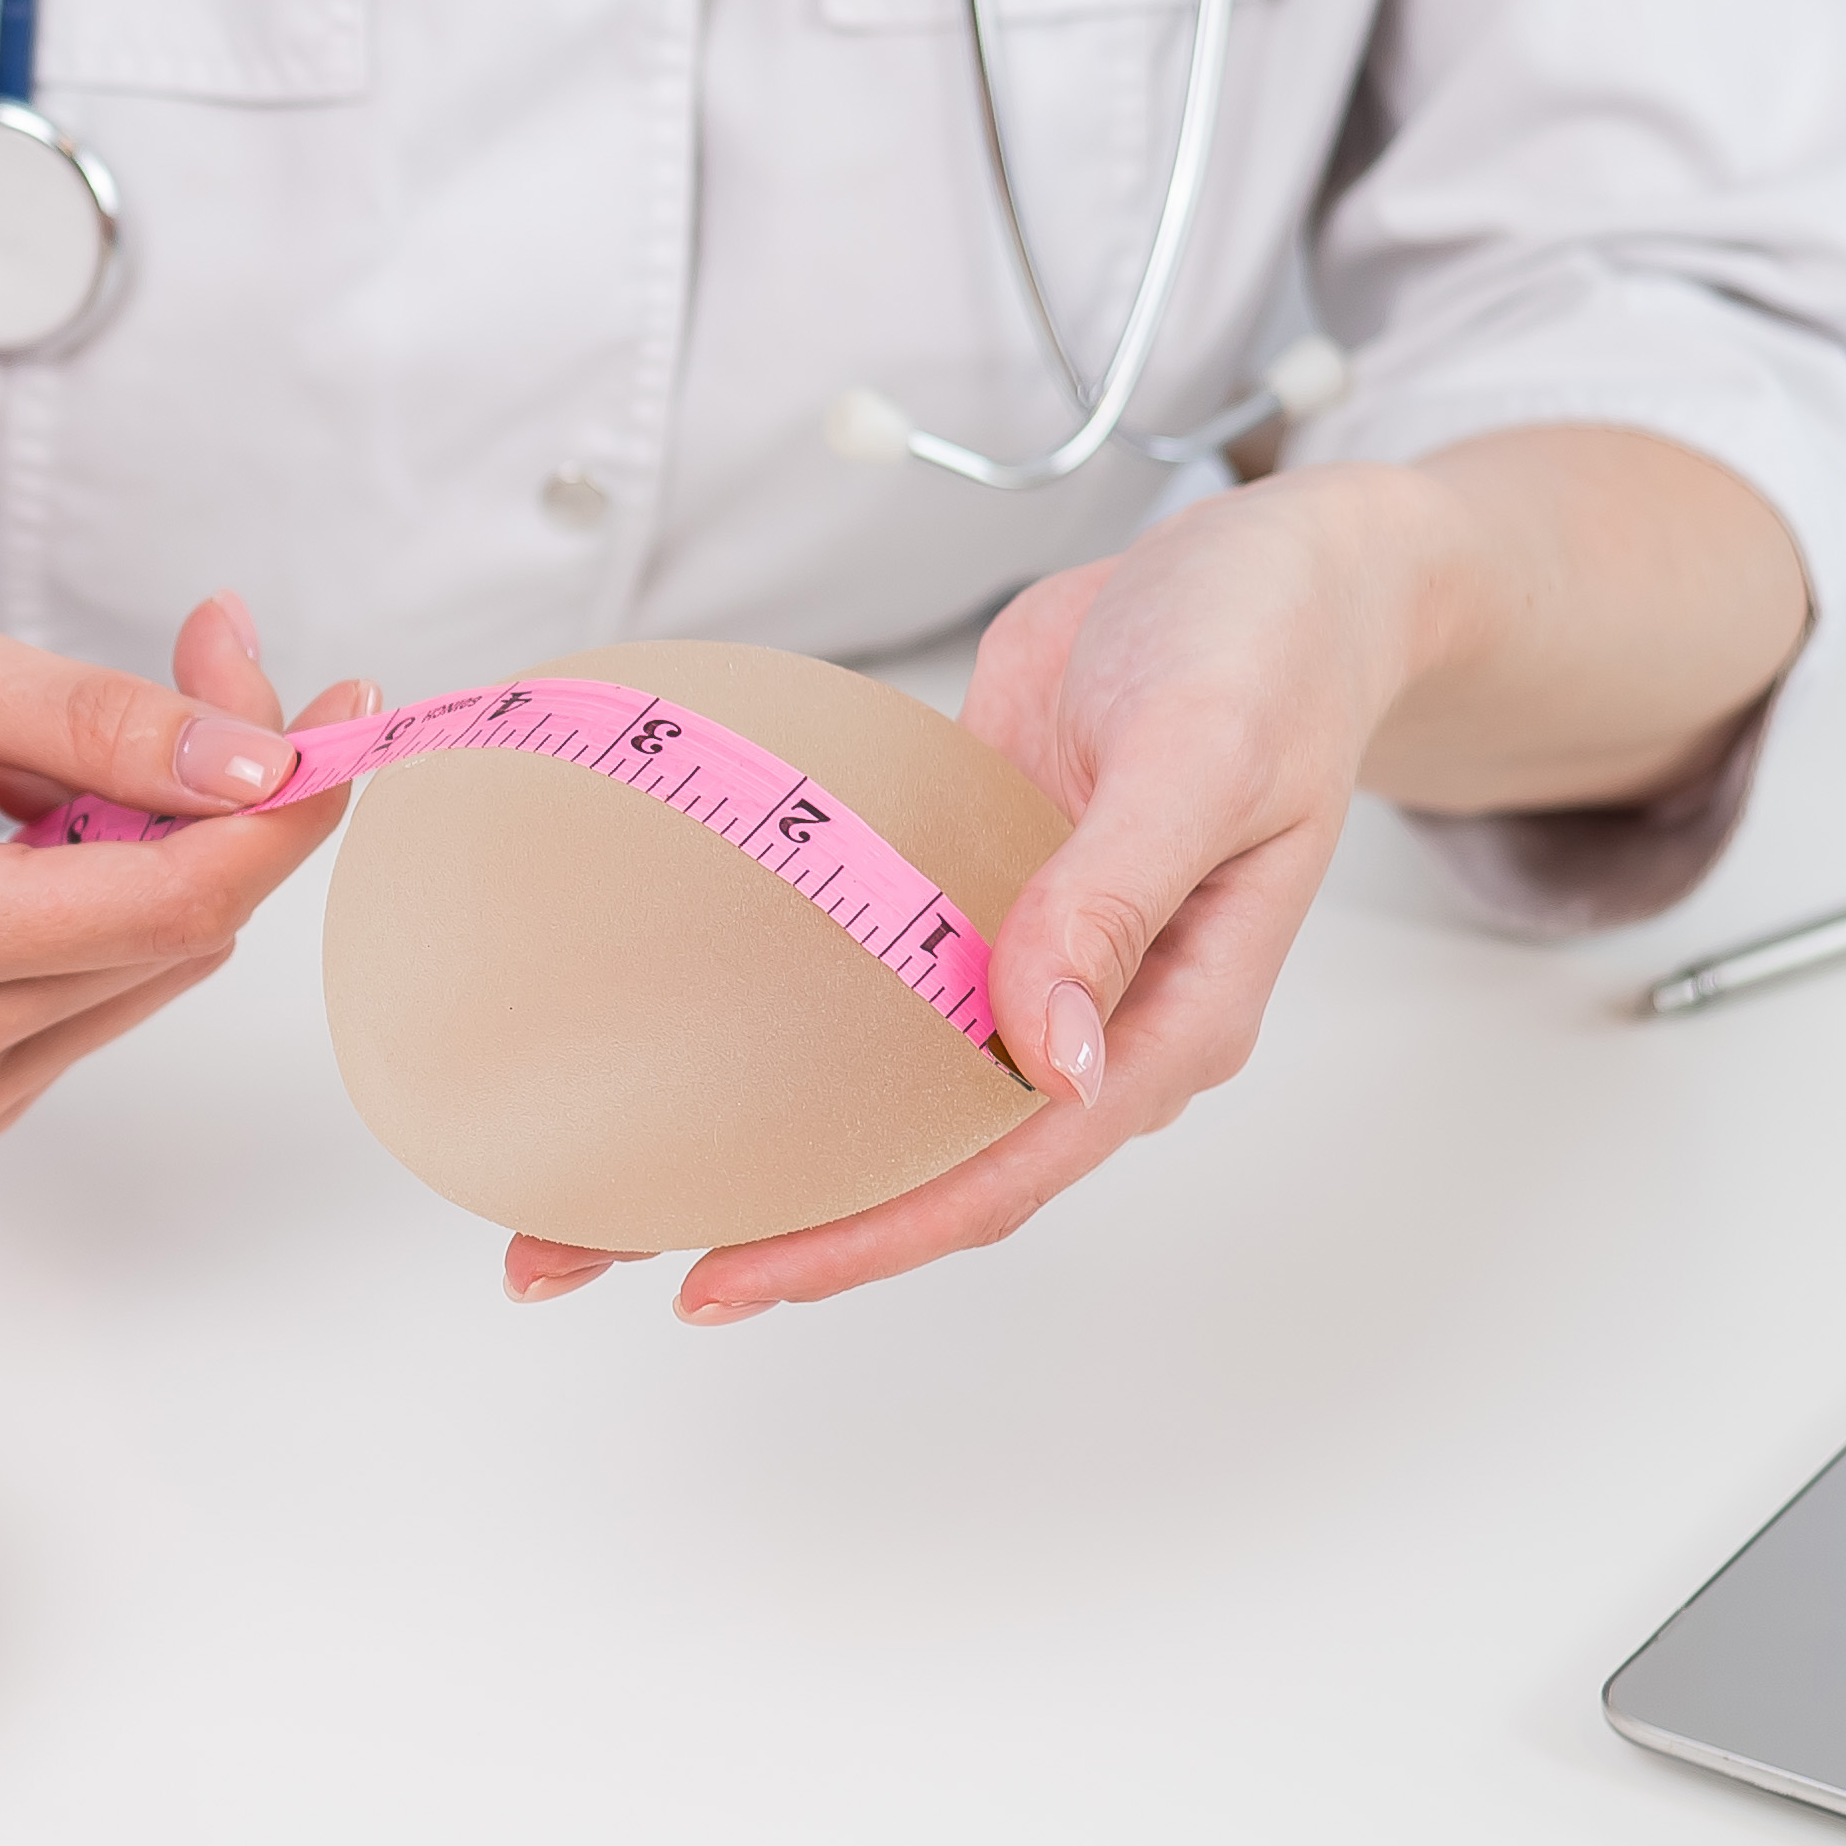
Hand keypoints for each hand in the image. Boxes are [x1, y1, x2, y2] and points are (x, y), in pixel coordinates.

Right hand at [0, 589, 375, 1140]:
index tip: (346, 703)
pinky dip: (94, 895)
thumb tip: (261, 765)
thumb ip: (86, 719)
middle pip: (182, 926)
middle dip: (219, 786)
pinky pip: (96, 990)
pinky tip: (7, 827)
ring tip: (26, 752)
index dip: (288, 802)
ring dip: (149, 839)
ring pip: (153, 961)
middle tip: (189, 653)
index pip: (180, 901)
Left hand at [529, 434, 1807, 1319]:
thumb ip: (1119, 893)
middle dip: (762, 1225)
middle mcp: (1089, 1022)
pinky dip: (774, 1027)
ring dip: (748, 1143)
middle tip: (568, 1259)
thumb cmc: (1273, 649)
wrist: (1277, 566)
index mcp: (1165, 1022)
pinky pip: (867, 990)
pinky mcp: (973, 898)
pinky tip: (666, 1048)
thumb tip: (1049, 1044)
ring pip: (877, 1093)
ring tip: (578, 1193)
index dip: (864, 1237)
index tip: (728, 1279)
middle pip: (918, 1165)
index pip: (1003, 1171)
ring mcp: (1026, 966)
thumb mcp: (1208, 753)